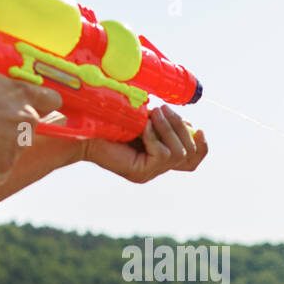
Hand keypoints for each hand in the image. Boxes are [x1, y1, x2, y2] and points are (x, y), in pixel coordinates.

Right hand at [0, 72, 62, 182]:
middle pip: (29, 128)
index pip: (52, 100)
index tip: (40, 107)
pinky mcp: (4, 168)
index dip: (44, 104)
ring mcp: (17, 147)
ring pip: (12, 150)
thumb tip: (7, 95)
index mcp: (24, 95)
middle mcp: (27, 122)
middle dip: (12, 128)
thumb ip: (5, 90)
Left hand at [81, 105, 208, 182]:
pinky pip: (162, 155)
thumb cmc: (109, 121)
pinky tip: (141, 126)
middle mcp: (154, 169)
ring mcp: (147, 173)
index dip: (201, 146)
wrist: (82, 132)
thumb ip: (165, 124)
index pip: (192, 161)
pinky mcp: (140, 173)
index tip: (198, 128)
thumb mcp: (144, 119)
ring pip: (178, 154)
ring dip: (168, 129)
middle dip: (180, 128)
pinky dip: (154, 137)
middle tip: (162, 110)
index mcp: (157, 157)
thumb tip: (191, 125)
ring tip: (152, 114)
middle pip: (188, 154)